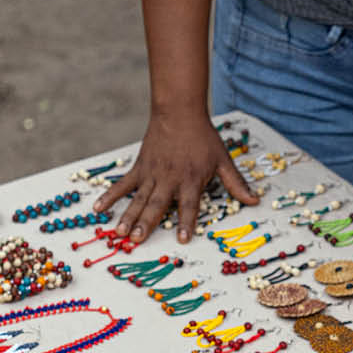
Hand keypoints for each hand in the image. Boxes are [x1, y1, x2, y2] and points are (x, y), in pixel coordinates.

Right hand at [96, 110, 257, 242]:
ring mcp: (152, 174)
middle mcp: (170, 179)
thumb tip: (255, 200)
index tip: (183, 238)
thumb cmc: (204, 139)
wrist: (180, 113)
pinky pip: (122, 184)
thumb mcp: (223, 160)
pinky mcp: (139, 168)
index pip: (190, 205)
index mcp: (192, 179)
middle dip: (147, 222)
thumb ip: (236, 183)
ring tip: (119, 233)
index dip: (187, 222)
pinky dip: (110, 196)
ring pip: (139, 198)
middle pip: (158, 204)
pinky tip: (98, 209)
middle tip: (137, 239)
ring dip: (128, 215)